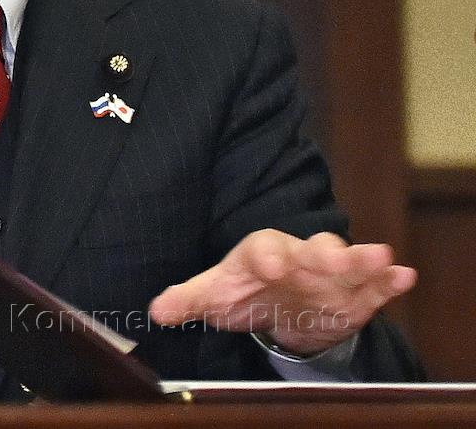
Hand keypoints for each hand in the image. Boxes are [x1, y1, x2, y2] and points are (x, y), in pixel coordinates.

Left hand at [148, 229, 416, 354]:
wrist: (279, 299)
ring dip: (363, 260)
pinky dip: (389, 280)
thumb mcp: (213, 295)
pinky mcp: (356, 293)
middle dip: (322, 253)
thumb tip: (157, 311)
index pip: (263, 249)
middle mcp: (299, 257)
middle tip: (334, 256)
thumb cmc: (244, 291)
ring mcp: (330, 274)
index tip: (272, 263)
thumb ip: (187, 301)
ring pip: (348, 262)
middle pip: (311, 250)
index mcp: (261, 253)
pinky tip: (403, 276)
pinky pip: (375, 284)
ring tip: (381, 256)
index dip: (267, 256)